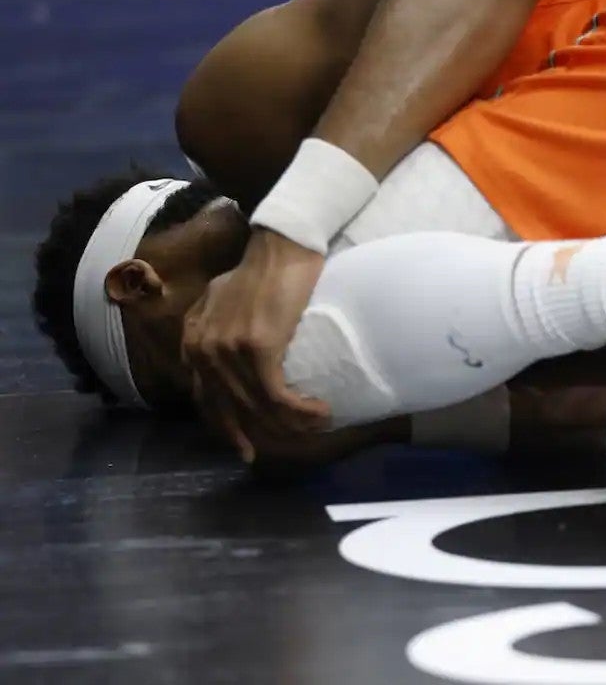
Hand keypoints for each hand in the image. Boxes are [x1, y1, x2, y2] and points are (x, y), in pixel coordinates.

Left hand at [182, 229, 330, 461]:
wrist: (281, 247)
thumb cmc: (259, 269)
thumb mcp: (220, 296)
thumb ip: (207, 324)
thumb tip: (208, 352)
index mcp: (192, 341)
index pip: (205, 399)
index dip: (226, 427)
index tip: (246, 446)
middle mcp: (203, 350)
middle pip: (230, 410)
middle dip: (255, 436)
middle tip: (278, 451)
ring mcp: (228, 351)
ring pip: (257, 407)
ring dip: (290, 424)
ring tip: (316, 426)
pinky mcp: (258, 350)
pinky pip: (276, 396)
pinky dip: (299, 411)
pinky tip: (320, 413)